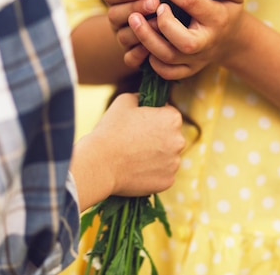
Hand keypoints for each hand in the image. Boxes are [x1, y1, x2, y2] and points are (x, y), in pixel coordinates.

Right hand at [70, 93, 184, 210]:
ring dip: (156, 156)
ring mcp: (174, 163)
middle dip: (158, 137)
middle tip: (135, 141)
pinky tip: (136, 170)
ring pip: (167, 156)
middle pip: (171, 137)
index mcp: (172, 119)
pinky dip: (152, 173)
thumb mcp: (124, 101)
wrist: (100, 163)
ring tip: (133, 157)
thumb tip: (145, 100)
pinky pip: (162, 174)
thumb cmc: (111, 130)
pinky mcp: (167, 182)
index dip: (154, 117)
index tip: (140, 123)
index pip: (169, 114)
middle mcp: (179, 141)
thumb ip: (141, 97)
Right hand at [102, 0, 159, 68]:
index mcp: (117, 0)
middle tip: (154, 2)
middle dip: (134, 8)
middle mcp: (117, 20)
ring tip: (159, 23)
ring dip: (140, 30)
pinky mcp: (131, 56)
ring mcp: (123, 39)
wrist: (167, 27)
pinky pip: (129, 59)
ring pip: (123, 37)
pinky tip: (151, 48)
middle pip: (114, 15)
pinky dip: (138, 54)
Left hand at [127, 0, 245, 80]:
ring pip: (168, 58)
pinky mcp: (187, 70)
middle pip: (183, 42)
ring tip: (134, 19)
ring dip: (147, 40)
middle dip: (162, 24)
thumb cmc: (226, 9)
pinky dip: (153, 61)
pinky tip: (146, 42)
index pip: (191, 3)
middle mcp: (206, 42)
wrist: (231, 40)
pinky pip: (167, 72)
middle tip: (149, 5)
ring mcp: (196, 60)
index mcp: (217, 18)